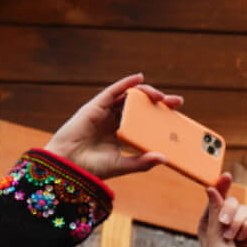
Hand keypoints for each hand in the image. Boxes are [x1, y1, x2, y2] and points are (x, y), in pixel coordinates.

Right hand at [43, 74, 182, 180]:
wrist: (68, 167)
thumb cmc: (92, 168)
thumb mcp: (123, 165)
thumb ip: (142, 162)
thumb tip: (164, 158)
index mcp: (122, 134)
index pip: (145, 121)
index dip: (161, 116)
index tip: (179, 115)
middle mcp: (115, 121)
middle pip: (140, 106)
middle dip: (159, 102)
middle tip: (176, 102)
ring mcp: (105, 112)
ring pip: (128, 97)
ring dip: (146, 92)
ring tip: (161, 96)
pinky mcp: (95, 106)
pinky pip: (112, 91)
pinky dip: (125, 83)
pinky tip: (138, 78)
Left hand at [197, 173, 246, 246]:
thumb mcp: (213, 235)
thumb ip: (215, 211)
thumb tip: (212, 188)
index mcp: (209, 222)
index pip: (215, 198)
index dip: (221, 186)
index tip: (226, 176)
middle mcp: (225, 222)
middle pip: (230, 200)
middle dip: (228, 210)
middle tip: (224, 224)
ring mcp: (241, 227)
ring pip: (243, 209)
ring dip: (237, 222)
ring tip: (233, 238)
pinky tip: (244, 238)